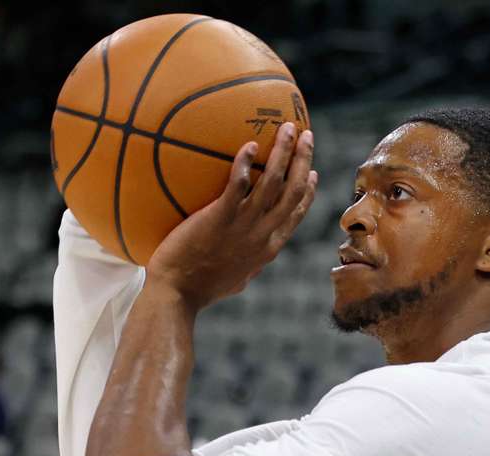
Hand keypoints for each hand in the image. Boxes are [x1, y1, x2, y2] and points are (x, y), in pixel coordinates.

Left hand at [146, 122, 316, 309]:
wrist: (178, 295)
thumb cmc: (199, 289)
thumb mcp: (235, 278)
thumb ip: (246, 262)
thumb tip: (245, 255)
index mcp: (269, 248)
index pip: (296, 213)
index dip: (308, 189)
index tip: (312, 171)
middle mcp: (263, 235)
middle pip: (293, 191)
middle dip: (304, 160)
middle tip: (306, 135)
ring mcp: (244, 226)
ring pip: (273, 183)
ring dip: (284, 152)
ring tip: (286, 127)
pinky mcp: (220, 218)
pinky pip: (237, 184)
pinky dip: (245, 163)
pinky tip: (248, 144)